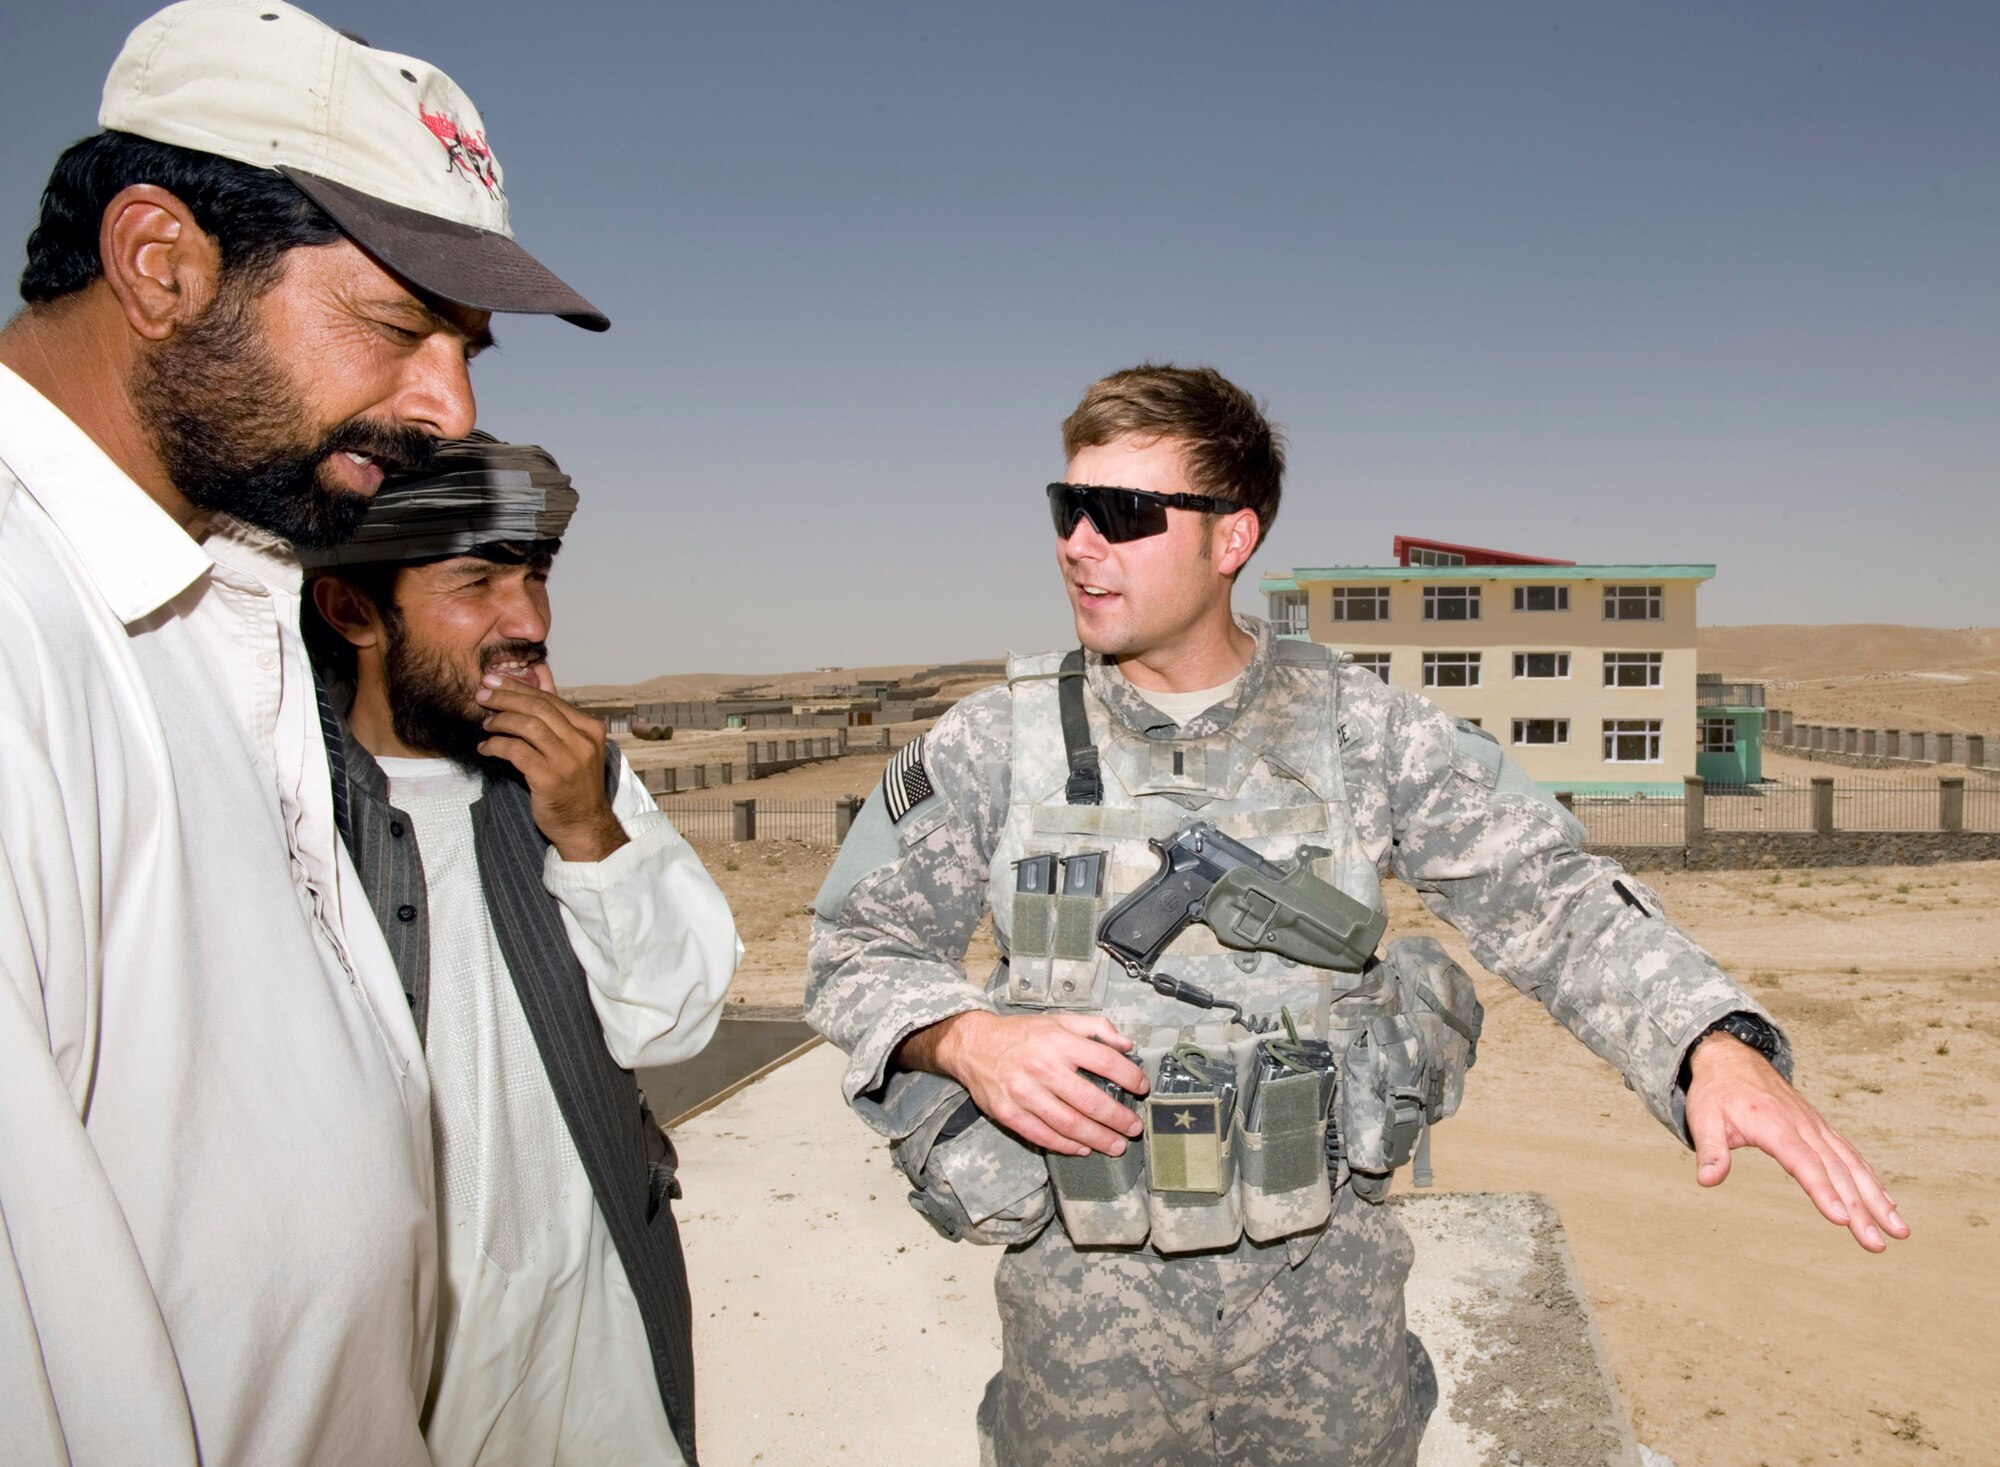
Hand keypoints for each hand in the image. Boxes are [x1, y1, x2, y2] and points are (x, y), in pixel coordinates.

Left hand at [474, 670, 626, 861]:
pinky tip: (485, 748)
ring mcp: (568, 760)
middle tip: (481, 695)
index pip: (551, 699)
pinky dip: (496, 746)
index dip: (519, 688)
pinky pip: (516, 751)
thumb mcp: (573, 746)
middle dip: (505, 698)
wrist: (585, 825)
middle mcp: (583, 741)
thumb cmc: (575, 786)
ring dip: (500, 721)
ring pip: (527, 725)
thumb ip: (556, 716)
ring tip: (485, 723)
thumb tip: (537, 677)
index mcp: (591, 728)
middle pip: (538, 707)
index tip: (495, 682)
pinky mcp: (550, 778)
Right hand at [897, 1011, 1149, 1158]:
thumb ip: (1095, 1028)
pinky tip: (1084, 1148)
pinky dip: (1066, 1146)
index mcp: (1058, 1042)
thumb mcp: (1059, 1020)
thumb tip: (1126, 1045)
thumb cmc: (1022, 1034)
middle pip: (1090, 1100)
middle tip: (1134, 1129)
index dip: (1129, 1076)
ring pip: (1069, 1124)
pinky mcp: (1009, 1114)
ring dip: (1098, 1138)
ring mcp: (1024, 1093)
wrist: (973, 1045)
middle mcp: (1043, 1068)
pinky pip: (1043, 1136)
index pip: (1105, 1061)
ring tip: (1116, 1145)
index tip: (1142, 1088)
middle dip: (1118, 1118)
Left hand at [1685, 1033, 1909, 1252]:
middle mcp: (1803, 1127)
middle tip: (1877, 1244)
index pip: (1803, 1163)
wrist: (1732, 1058)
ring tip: (1899, 1231)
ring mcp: (1816, 1128)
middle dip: (1860, 1210)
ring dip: (1877, 1199)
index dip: (1823, 1190)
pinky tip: (1888, 1204)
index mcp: (1774, 1125)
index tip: (1841, 1219)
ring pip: (1853, 1166)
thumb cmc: (1717, 1092)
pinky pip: (1851, 1156)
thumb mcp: (1702, 1119)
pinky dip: (1871, 1180)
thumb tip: (1707, 1180)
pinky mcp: (1821, 1130)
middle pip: (1837, 1172)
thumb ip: (1709, 1150)